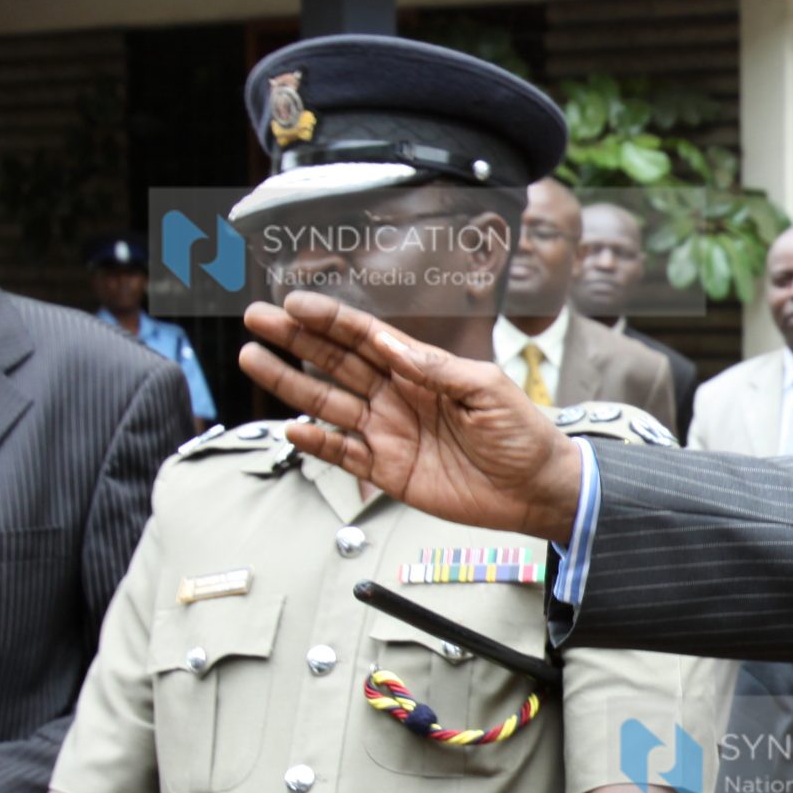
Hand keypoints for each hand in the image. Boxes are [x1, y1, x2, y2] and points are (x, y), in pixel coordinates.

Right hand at [236, 291, 585, 542]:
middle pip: (336, 363)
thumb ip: (439, 368)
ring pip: (329, 403)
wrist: (537, 489)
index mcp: (422, 371)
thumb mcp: (488, 389)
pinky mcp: (389, 471)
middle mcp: (397, 397)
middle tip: (257, 319)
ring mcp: (389, 433)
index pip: (367, 338)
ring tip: (255, 360)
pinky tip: (294, 426)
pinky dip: (318, 442)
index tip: (295, 303)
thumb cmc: (524, 435)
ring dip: (291, 383)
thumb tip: (392, 344)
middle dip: (296, 340)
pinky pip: (344, 454)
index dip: (331, 320)